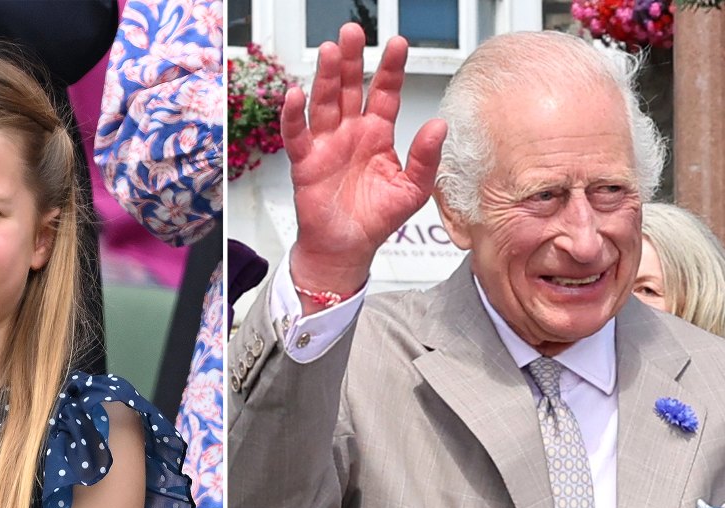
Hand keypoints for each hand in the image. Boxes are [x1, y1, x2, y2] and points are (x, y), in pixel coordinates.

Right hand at [284, 24, 447, 301]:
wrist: (346, 250)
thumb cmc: (375, 220)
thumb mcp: (413, 191)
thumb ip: (426, 159)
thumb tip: (439, 126)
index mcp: (378, 134)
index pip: (385, 92)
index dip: (390, 68)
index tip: (397, 45)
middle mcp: (351, 133)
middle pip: (351, 87)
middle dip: (352, 60)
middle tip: (353, 33)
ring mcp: (327, 145)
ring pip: (324, 102)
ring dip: (325, 77)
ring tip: (329, 52)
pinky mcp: (306, 163)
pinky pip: (297, 135)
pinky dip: (293, 116)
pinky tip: (295, 95)